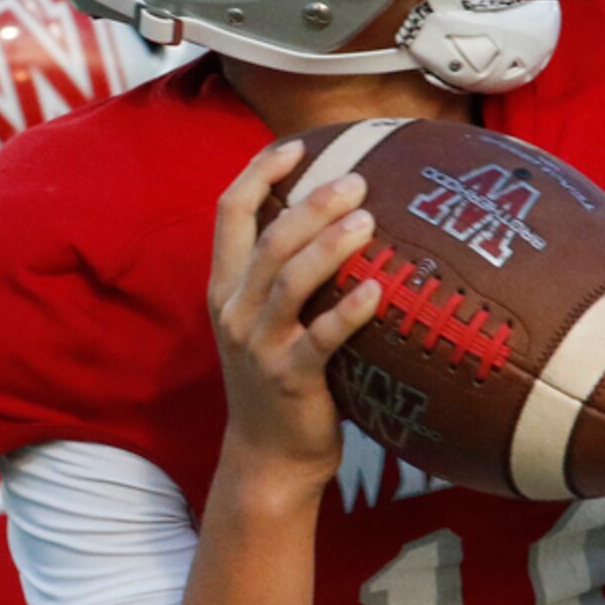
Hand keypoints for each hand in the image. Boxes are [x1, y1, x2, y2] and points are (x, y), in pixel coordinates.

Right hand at [209, 141, 382, 487]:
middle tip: (356, 180)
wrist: (268, 458)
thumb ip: (284, 273)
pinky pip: (321, 339)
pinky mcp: (290, 379)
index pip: (228, 213)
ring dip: (330, 246)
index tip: (296, 146)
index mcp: (225, 288)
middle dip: (311, 203)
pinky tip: (379, 290)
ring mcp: (259, 346)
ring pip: (289, 281)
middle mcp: (234, 311)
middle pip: (268, 239)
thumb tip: (337, 215)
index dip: (257, 173)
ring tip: (368, 220)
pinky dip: (349, 312)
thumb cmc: (281, 378)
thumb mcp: (265, 321)